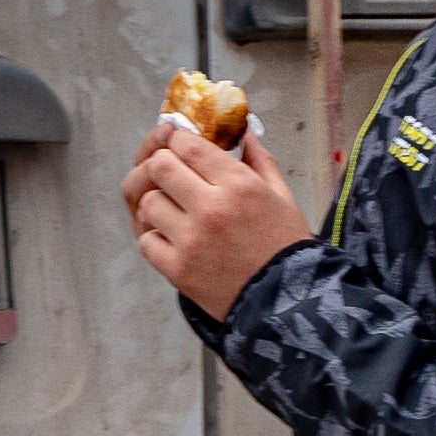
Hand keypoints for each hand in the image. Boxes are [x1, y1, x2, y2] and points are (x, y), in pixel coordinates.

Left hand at [125, 115, 312, 319]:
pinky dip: (157, 238)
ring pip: (148, 202)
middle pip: (159, 166)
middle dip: (164, 166)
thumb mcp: (284, 198)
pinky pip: (146, 239)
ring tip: (177, 213)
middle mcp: (211, 208)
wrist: (289, 304)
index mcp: (239, 185)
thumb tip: (243, 132)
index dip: (179, 141)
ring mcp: (190, 240)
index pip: (186, 145)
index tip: (181, 145)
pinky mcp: (177, 268)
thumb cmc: (287, 248)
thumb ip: (260, 161)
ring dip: (159, 204)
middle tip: (175, 176)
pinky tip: (177, 240)